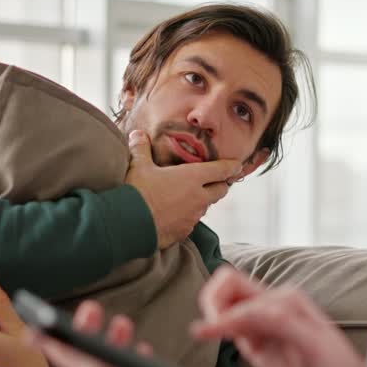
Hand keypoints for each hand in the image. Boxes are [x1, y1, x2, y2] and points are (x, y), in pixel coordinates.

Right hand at [124, 130, 242, 249]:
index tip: (238, 165)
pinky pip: (192, 222)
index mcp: (193, 177)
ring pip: (206, 207)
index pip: (222, 170)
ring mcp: (193, 217)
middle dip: (221, 184)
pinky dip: (188, 216)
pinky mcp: (185, 232)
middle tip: (215, 180)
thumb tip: (138, 134)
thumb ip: (141, 148)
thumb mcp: (138, 166)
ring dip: (202, 201)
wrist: (128, 225)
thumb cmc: (136, 192)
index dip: (232, 166)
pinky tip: (174, 213)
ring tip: (188, 196)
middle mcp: (199, 198)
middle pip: (221, 190)